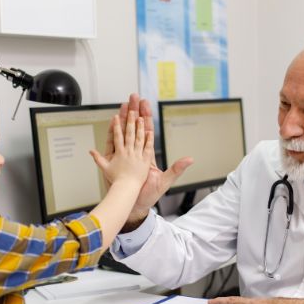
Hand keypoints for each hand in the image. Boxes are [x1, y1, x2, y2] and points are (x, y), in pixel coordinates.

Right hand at [101, 94, 193, 225]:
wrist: (134, 206)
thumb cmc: (149, 195)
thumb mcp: (165, 181)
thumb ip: (176, 169)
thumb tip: (190, 159)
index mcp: (147, 154)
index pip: (147, 131)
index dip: (146, 118)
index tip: (145, 105)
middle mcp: (135, 152)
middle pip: (134, 127)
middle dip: (134, 112)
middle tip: (133, 97)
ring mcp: (125, 155)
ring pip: (123, 132)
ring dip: (123, 118)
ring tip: (123, 104)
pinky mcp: (115, 160)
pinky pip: (113, 142)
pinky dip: (113, 131)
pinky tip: (113, 121)